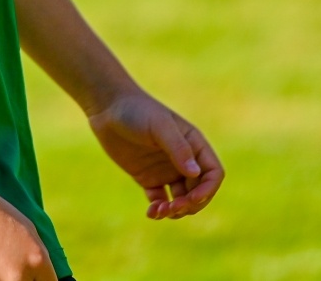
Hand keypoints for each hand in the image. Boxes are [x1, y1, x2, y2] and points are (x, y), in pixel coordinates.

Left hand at [88, 89, 223, 219]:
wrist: (107, 108)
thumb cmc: (137, 110)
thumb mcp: (159, 126)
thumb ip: (178, 148)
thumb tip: (196, 173)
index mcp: (194, 144)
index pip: (213, 173)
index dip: (208, 190)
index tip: (192, 199)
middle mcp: (183, 159)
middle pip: (199, 191)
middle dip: (191, 204)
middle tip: (172, 208)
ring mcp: (166, 170)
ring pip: (181, 200)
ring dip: (175, 210)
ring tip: (159, 210)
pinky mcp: (148, 178)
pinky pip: (160, 201)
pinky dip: (159, 210)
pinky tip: (151, 212)